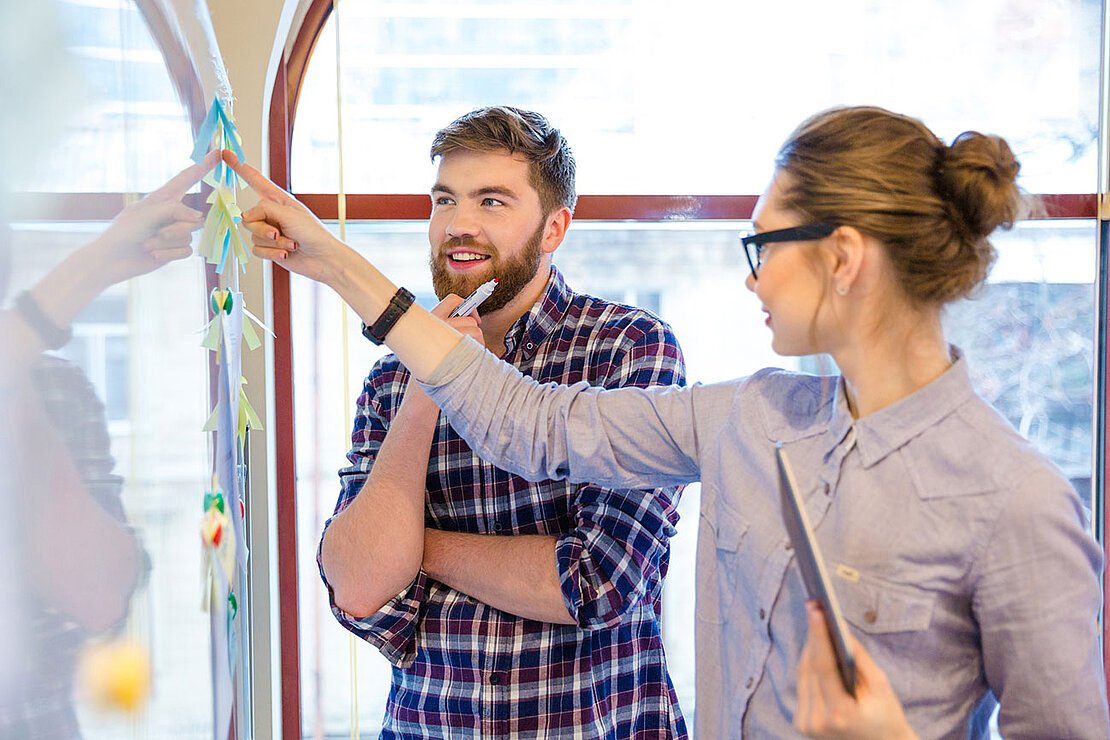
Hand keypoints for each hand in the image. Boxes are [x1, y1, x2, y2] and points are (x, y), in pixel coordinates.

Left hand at [89, 149, 219, 285]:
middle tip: (157, 232)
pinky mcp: (174, 249)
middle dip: (177, 228)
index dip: (202, 166)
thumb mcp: (148, 214)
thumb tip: (199, 216)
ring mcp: (173, 232)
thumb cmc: (124, 231)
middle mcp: (170, 214)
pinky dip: (170, 253)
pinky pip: (187, 250)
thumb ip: (175, 210)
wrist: (113, 260)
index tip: (218, 153)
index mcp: (162, 199)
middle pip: (193, 217)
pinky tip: (153, 254)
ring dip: (168, 242)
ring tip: (148, 244)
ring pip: (189, 235)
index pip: (186, 179)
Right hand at [221, 149, 347, 284]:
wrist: (324, 260)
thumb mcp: (288, 214)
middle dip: (263, 229)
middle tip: (280, 233)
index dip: (240, 168)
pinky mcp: (269, 248)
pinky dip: (271, 253)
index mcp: (278, 200)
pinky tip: (286, 254)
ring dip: (273, 243)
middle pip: (248, 217)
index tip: (225, 154)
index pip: (255, 180)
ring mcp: (269, 231)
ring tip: (291, 244)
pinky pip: (256, 250)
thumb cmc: (313, 233)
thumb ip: (263, 209)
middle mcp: (271, 214)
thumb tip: (245, 216)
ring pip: (253, 236)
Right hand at [402, 294, 482, 409]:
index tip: (474, 318)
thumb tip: (474, 319)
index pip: (453, 300)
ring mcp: (444, 337)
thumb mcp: (434, 343)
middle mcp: (436, 324)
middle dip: (475, 332)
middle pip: (470, 320)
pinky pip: (477, 345)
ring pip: (477, 332)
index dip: (468, 305)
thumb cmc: (430, 367)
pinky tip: (466, 362)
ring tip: (464, 357)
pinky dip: (478, 353)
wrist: (420, 394)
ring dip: (478, 344)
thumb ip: (448, 328)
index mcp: (430, 319)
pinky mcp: (454, 351)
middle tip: (466, 346)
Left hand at [794, 601, 917, 739]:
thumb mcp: (881, 687)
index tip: (816, 609)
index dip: (819, 635)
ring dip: (810, 646)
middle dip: (815, 635)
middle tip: (816, 606)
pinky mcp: (801, 722)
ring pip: (804, 673)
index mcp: (840, 715)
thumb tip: (841, 627)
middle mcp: (817, 721)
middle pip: (811, 668)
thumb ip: (858, 658)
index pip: (824, 667)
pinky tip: (816, 644)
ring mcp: (806, 724)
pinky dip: (809, 663)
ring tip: (816, 619)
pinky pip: (803, 684)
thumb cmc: (886, 718)